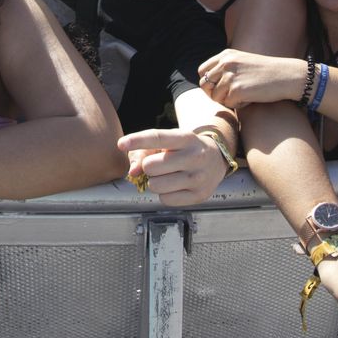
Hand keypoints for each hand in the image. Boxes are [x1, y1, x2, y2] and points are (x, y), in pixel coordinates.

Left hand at [117, 128, 231, 205]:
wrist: (216, 158)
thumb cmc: (184, 149)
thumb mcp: (169, 142)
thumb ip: (145, 152)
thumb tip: (133, 172)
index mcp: (187, 138)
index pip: (158, 137)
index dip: (137, 140)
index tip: (121, 144)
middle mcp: (195, 157)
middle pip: (151, 166)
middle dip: (148, 167)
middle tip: (158, 165)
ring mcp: (199, 178)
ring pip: (156, 185)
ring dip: (155, 181)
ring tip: (167, 175)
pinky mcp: (199, 196)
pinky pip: (165, 199)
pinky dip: (165, 194)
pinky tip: (175, 185)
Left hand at [197, 50, 304, 107]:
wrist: (287, 76)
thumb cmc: (267, 72)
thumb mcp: (243, 62)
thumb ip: (226, 68)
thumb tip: (207, 85)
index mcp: (226, 55)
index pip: (202, 71)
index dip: (209, 83)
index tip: (220, 88)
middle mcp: (226, 63)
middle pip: (205, 85)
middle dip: (214, 94)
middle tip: (229, 97)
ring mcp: (230, 76)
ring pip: (215, 97)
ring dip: (227, 101)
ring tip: (243, 96)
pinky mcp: (237, 90)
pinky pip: (229, 104)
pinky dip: (238, 105)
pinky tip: (251, 99)